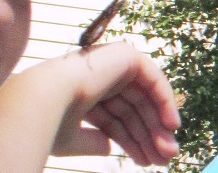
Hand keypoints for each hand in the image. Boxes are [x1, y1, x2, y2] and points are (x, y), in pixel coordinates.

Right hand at [51, 42, 180, 165]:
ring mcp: (109, 63)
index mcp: (81, 92)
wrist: (47, 98)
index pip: (113, 116)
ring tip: (168, 152)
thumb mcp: (73, 139)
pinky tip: (171, 124)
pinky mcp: (122, 55)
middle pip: (131, 108)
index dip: (130, 140)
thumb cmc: (51, 120)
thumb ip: (93, 141)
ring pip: (143, 96)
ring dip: (158, 124)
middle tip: (164, 159)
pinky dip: (164, 99)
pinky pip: (151, 77)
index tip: (145, 161)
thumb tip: (109, 145)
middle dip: (148, 134)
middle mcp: (95, 76)